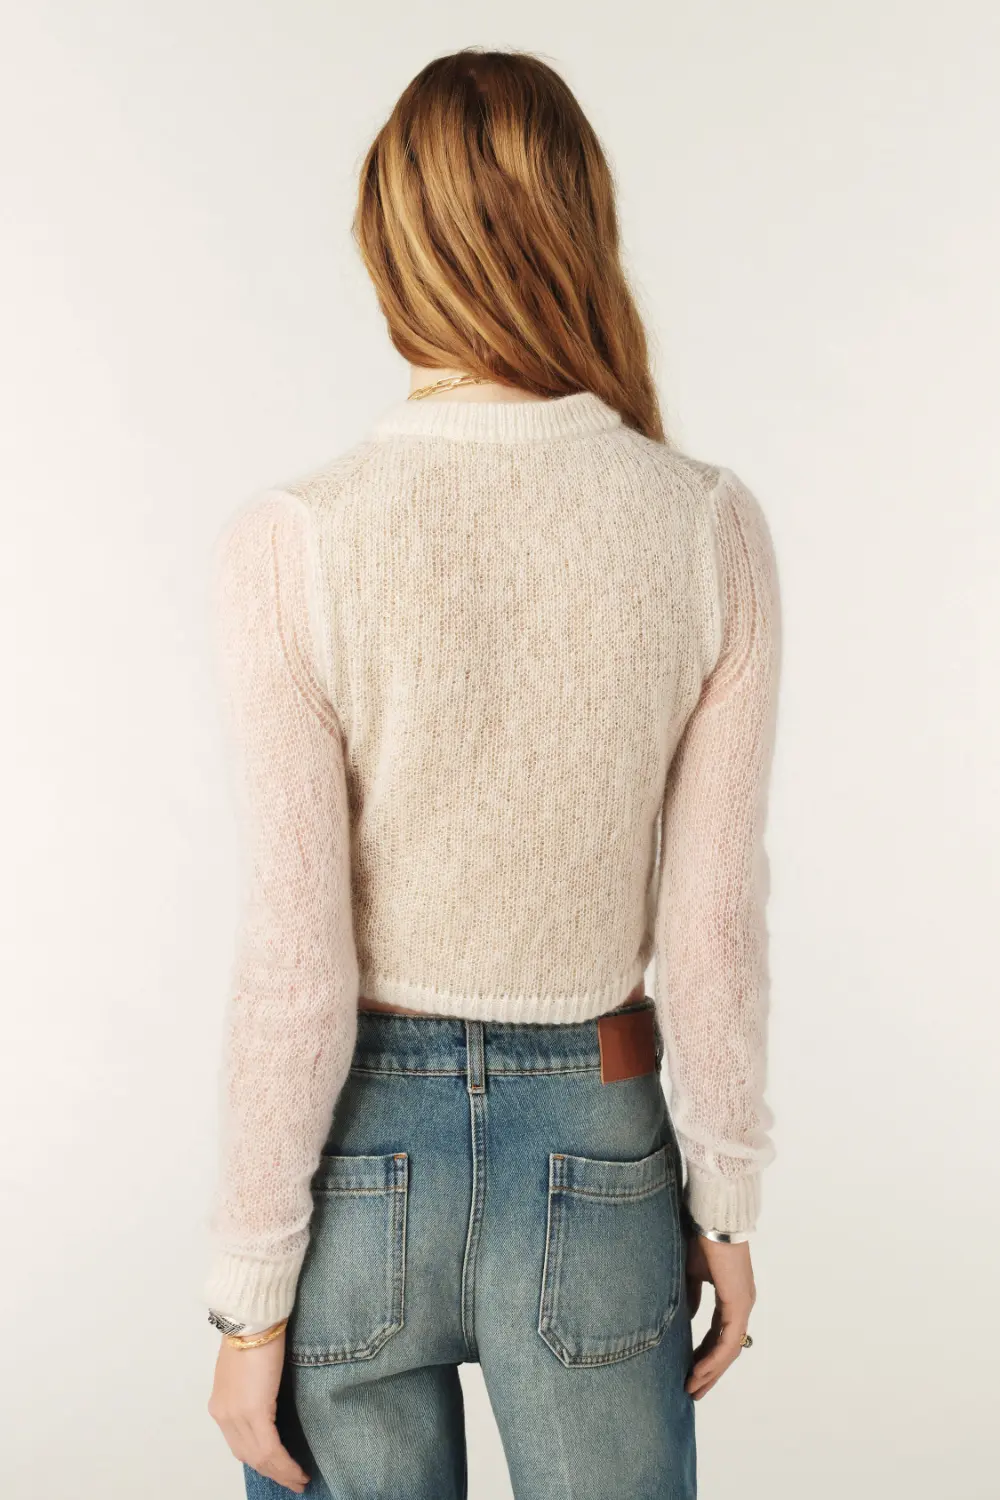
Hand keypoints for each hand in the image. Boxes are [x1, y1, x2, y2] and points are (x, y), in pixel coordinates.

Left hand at [208, 1328, 310, 1493]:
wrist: (252, 1316)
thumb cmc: (255, 1331)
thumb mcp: (248, 1367)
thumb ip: (252, 1389)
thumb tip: (267, 1400)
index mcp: (221, 1405)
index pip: (240, 1444)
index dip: (261, 1461)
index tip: (279, 1469)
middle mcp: (224, 1415)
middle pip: (249, 1456)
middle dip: (272, 1473)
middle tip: (293, 1482)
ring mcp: (236, 1415)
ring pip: (259, 1458)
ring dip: (281, 1473)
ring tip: (299, 1480)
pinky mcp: (254, 1411)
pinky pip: (270, 1449)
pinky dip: (284, 1464)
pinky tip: (297, 1470)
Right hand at [684, 1234, 755, 1398]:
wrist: (711, 1217)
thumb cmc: (701, 1238)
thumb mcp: (692, 1272)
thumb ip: (692, 1296)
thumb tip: (689, 1316)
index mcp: (731, 1295)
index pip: (719, 1334)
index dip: (704, 1354)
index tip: (688, 1370)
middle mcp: (741, 1304)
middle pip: (727, 1348)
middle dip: (710, 1372)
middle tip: (693, 1391)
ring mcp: (742, 1305)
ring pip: (729, 1350)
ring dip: (711, 1372)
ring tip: (693, 1389)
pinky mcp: (738, 1304)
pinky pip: (728, 1342)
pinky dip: (714, 1360)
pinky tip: (700, 1373)